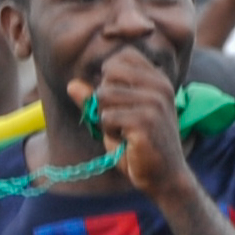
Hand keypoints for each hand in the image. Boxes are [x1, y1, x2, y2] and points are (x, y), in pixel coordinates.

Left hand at [93, 46, 193, 197]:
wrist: (163, 177)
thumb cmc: (138, 146)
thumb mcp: (114, 117)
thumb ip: (94, 99)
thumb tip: (71, 84)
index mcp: (157, 79)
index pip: (121, 57)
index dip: (107, 78)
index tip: (119, 101)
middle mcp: (159, 85)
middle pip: (108, 73)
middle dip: (103, 98)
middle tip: (121, 120)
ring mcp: (155, 102)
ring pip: (104, 96)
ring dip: (106, 119)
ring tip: (124, 132)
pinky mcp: (146, 120)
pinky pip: (107, 117)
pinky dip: (109, 133)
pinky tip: (127, 142)